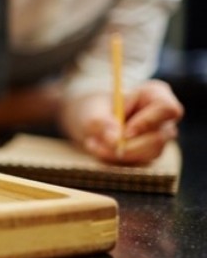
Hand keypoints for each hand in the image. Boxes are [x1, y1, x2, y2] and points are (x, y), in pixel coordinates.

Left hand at [61, 80, 182, 163]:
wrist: (90, 120)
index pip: (167, 109)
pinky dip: (115, 159)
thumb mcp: (92, 110)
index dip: (148, 122)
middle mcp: (163, 117)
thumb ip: (102, 122)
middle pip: (159, 137)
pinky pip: (139, 162)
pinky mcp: (150, 153)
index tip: (124, 133)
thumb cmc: (95, 107)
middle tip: (95, 143)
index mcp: (156, 94)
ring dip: (117, 153)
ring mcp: (160, 136)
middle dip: (127, 146)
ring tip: (91, 143)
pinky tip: (97, 149)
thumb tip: (115, 140)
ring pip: (149, 153)